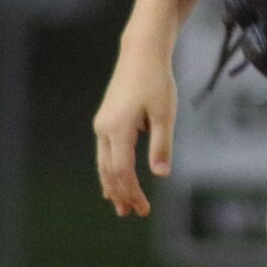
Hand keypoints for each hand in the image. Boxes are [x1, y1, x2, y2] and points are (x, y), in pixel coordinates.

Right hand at [93, 44, 176, 217]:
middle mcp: (105, 129)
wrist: (141, 53)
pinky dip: (109, 170)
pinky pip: (104, 152)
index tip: (144, 208)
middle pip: (110, 171)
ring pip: (103, 163)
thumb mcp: (164, 114)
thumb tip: (161, 174)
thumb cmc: (156, 81)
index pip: (123, 171)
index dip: (133, 192)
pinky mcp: (105, 119)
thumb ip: (161, 145)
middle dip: (121, 193)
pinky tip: (112, 181)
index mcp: (119, 129)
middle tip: (132, 213)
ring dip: (112, 185)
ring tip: (119, 205)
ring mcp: (102, 124)